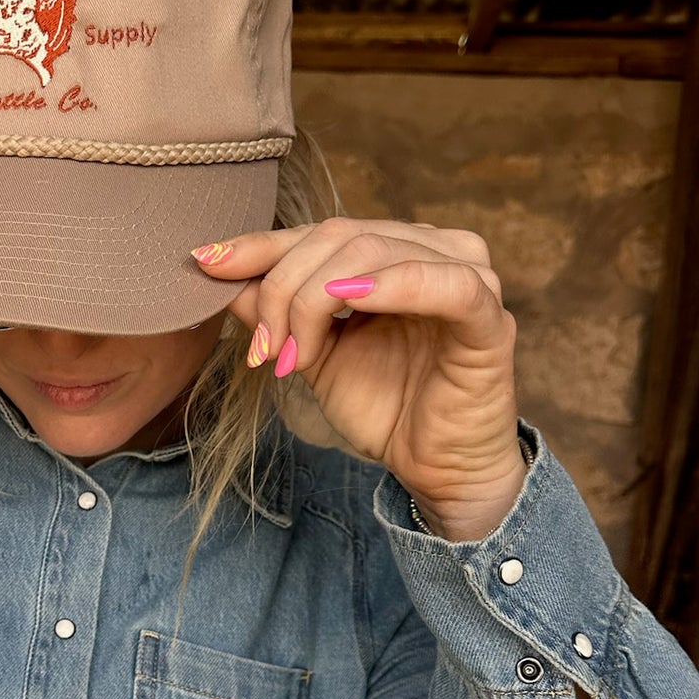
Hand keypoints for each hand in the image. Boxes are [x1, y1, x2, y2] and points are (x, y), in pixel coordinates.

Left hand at [192, 217, 525, 537]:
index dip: (262, 245)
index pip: (320, 232)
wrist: (433, 467)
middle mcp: (434, 250)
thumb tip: (221, 272)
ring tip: (296, 352)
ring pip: (378, 252)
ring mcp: (469, 277)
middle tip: (264, 348)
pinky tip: (348, 299)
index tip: (207, 263)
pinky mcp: (492, 317)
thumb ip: (276, 310)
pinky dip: (393, 285)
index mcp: (395, 250)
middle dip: (286, 289)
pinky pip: (447, 284)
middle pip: (342, 236)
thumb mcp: (312, 353)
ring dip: (319, 299)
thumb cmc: (384, 406)